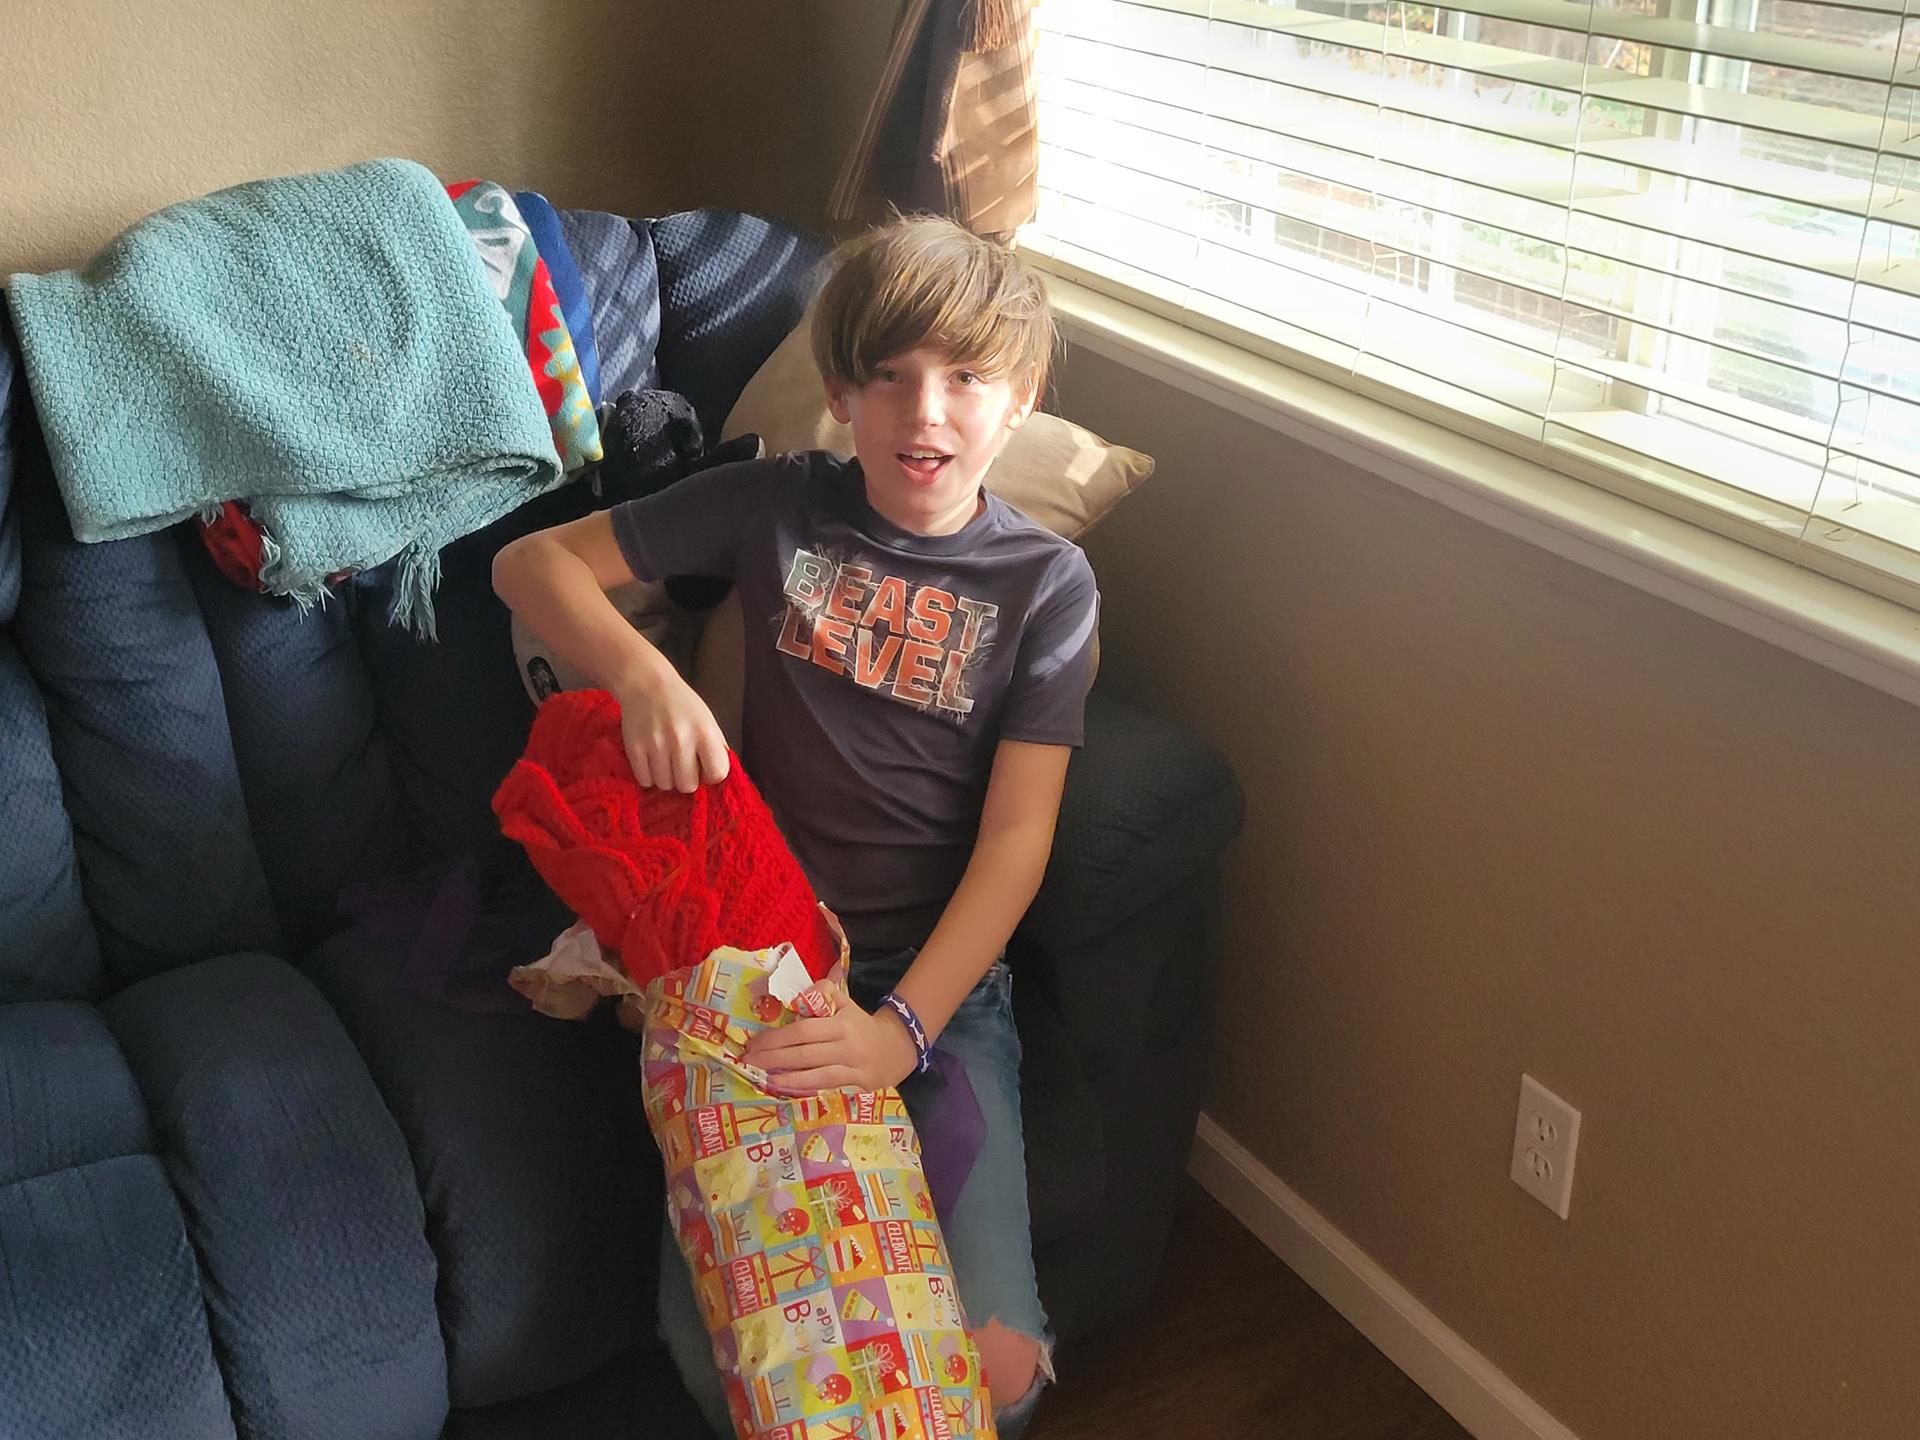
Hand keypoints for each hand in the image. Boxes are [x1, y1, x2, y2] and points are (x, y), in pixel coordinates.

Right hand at [614, 673, 729, 792]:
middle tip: (682, 766)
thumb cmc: (681, 704)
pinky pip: (644, 780)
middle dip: (687, 779)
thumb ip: (715, 748)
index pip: (717, 773)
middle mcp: (681, 739)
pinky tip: (652, 762)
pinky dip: (648, 776)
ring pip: (665, 785)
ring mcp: (656, 744)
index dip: (712, 774)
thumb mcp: (707, 721)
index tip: (705, 768)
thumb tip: (718, 777)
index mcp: (704, 732)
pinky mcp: (635, 748)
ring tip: (666, 762)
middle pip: (688, 785)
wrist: (647, 685)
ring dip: (667, 778)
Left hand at [745, 981, 919, 1094]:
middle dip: (773, 1056)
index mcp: (841, 1023)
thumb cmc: (861, 1024)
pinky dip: (803, 1086)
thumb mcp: (845, 1002)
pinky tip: (784, 1086)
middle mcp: (846, 1046)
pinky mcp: (857, 1083)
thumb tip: (796, 993)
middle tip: (748, 1058)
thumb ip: (823, 993)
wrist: (897, 1046)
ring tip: (761, 1074)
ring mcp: (853, 1067)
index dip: (777, 1037)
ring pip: (814, 1073)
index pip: (804, 1030)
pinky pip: (826, 1085)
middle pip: (804, 1053)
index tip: (754, 1041)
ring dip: (785, 1075)